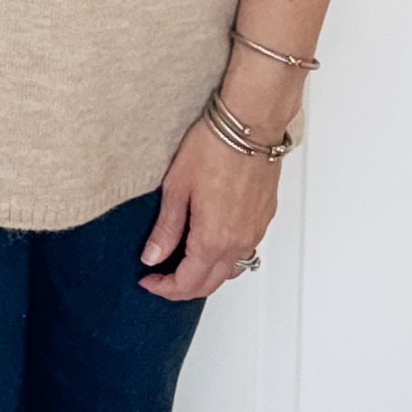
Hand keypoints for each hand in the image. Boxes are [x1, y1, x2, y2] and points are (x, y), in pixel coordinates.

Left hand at [138, 116, 282, 299]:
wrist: (250, 123)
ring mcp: (254, 232)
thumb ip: (166, 227)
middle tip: (161, 276)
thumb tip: (152, 256)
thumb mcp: (177, 186)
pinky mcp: (263, 218)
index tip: (148, 279)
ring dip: (205, 274)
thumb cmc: (215, 146)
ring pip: (229, 271)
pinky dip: (224, 257)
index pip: (186, 283)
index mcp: (212, 239)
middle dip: (182, 287)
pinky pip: (244, 252)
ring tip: (183, 260)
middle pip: (209, 285)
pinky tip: (210, 241)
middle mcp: (238, 242)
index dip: (163, 288)